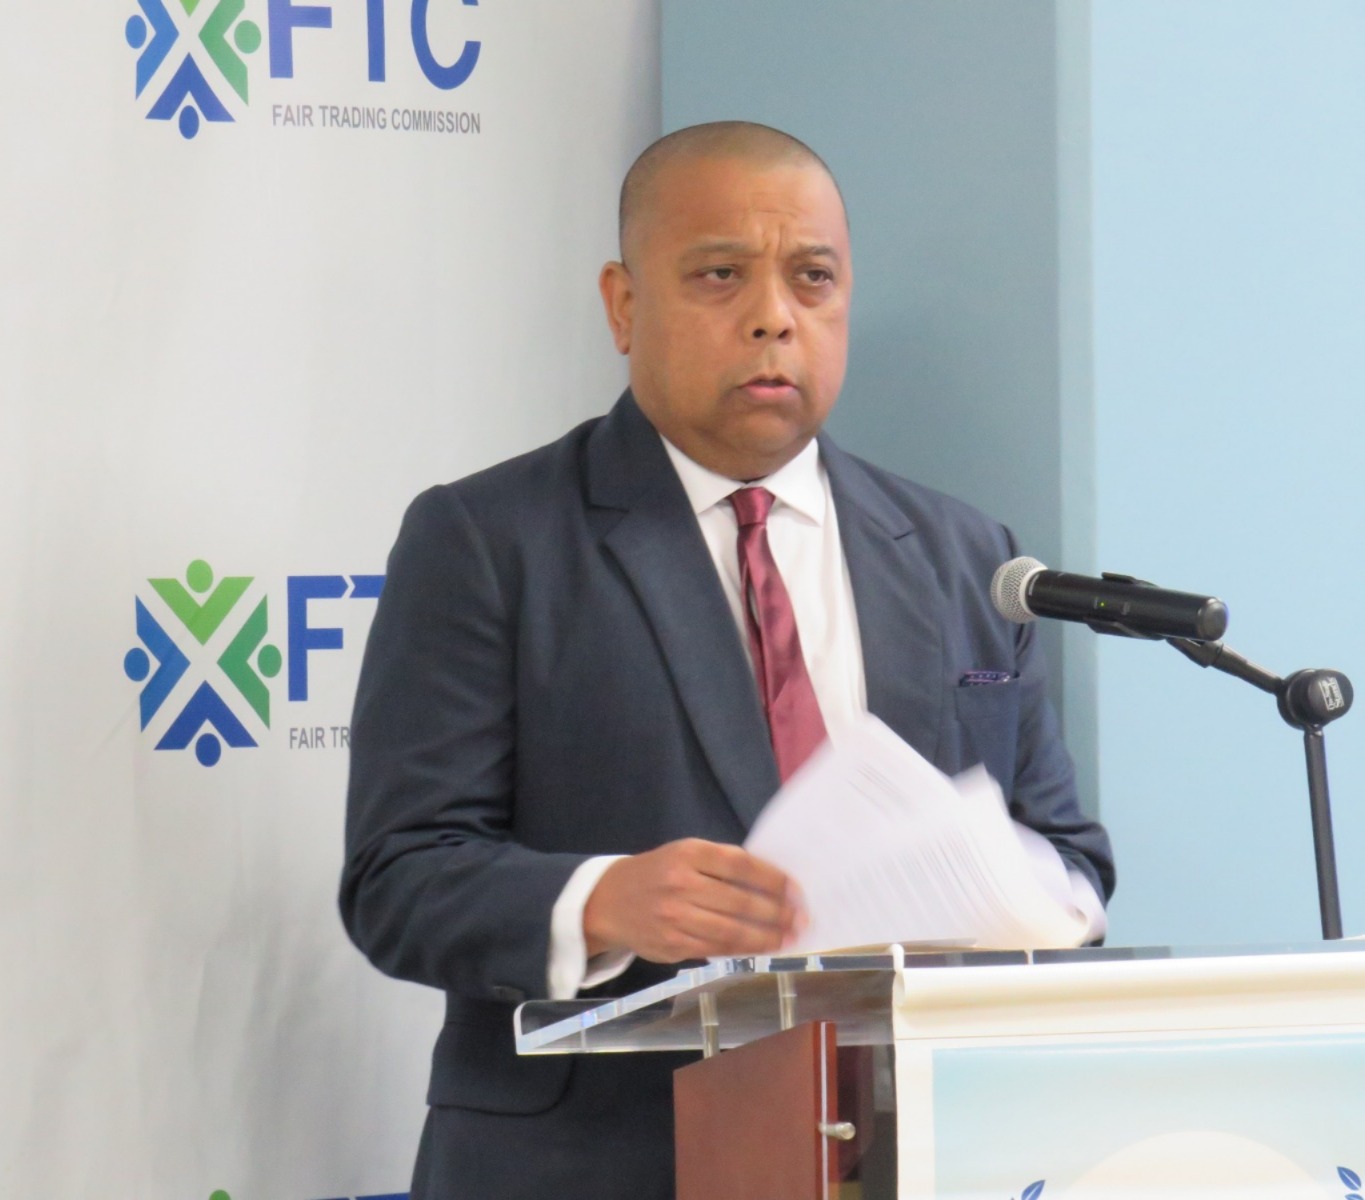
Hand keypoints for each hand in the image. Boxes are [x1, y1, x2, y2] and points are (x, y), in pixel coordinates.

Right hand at [583, 838, 803, 962]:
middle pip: (740, 901)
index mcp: (687, 853)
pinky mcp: (672, 944)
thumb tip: (772, 882)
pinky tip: (762, 948)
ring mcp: (674, 916)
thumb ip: (721, 865)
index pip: (740, 865)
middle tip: (802, 918)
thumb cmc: (657, 874)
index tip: (797, 888)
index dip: (773, 878)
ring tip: (790, 938)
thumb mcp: (684, 854)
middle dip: (777, 912)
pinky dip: (744, 949)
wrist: (608, 901)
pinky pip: (716, 948)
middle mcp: (680, 883)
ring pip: (731, 930)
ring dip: (767, 936)